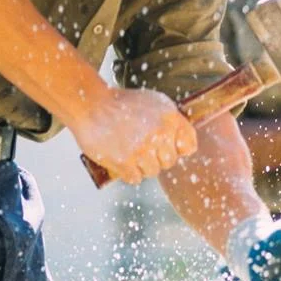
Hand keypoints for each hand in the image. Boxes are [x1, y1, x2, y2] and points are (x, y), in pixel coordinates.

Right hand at [70, 86, 196, 184]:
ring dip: (141, 165)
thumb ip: (170, 120)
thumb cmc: (121, 103)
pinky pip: (135, 178)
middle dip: (157, 157)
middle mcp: (160, 133)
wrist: (91, 105)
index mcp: (170, 117)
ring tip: (129, 150)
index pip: (189, 145)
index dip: (178, 148)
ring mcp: (143, 149)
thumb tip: (182, 140)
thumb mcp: (153, 101)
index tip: (167, 146)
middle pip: (170, 161)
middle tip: (142, 147)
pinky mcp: (125, 162)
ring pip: (153, 171)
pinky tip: (121, 157)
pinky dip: (128, 172)